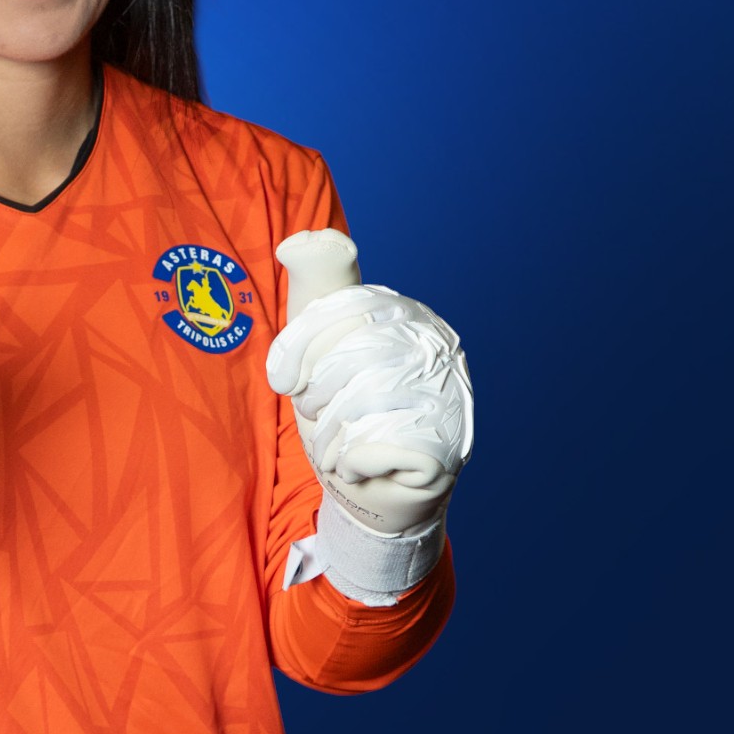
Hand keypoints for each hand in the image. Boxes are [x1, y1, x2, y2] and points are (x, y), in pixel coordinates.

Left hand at [267, 229, 471, 604]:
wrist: (372, 492)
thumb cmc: (344, 413)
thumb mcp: (319, 348)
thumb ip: (315, 291)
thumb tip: (299, 241)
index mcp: (408, 317)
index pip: (344, 308)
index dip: (301, 347)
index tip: (284, 380)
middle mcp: (438, 349)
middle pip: (349, 355)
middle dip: (315, 396)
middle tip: (320, 417)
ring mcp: (449, 398)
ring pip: (358, 403)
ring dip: (330, 435)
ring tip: (338, 445)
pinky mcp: (446, 450)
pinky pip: (370, 447)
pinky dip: (349, 463)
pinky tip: (360, 466)